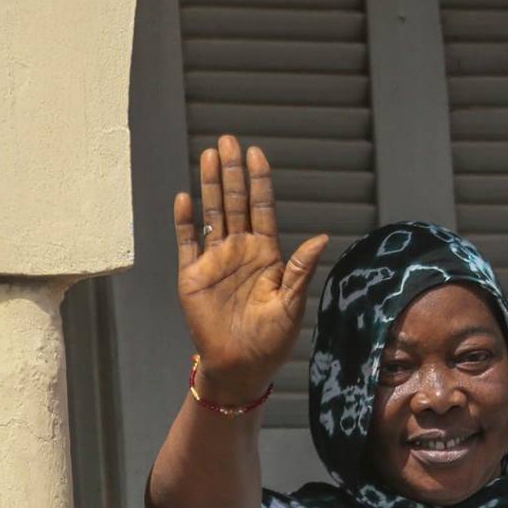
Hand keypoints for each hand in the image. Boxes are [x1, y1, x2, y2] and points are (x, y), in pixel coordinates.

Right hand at [174, 135, 329, 403]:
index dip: (259, 181)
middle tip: (228, 140)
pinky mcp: (193, 275)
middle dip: (232, 172)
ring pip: (212, 213)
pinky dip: (185, 221)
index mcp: (266, 254)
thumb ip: (301, 269)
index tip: (256, 153)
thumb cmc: (272, 340)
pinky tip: (185, 197)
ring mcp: (215, 261)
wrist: (241, 367)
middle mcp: (240, 251)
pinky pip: (188, 242)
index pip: (262, 208)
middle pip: (235, 202)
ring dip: (209, 185)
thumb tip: (321, 236)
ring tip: (208, 155)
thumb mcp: (292, 305)